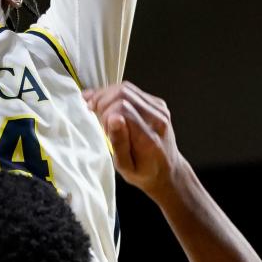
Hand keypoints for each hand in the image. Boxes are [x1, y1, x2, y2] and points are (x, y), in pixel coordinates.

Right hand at [83, 83, 183, 199]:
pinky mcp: (157, 104)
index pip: (122, 109)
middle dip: (103, 101)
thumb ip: (119, 143)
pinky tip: (107, 104)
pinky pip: (132, 90)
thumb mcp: (126, 167)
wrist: (168, 170)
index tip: (101, 127)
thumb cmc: (144, 172)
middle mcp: (157, 119)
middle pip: (124, 94)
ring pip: (127, 88)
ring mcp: (160, 109)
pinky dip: (115, 94)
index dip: (105, 114)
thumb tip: (113, 118)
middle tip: (94, 113)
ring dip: (107, 95)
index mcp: (149, 137)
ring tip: (97, 107)